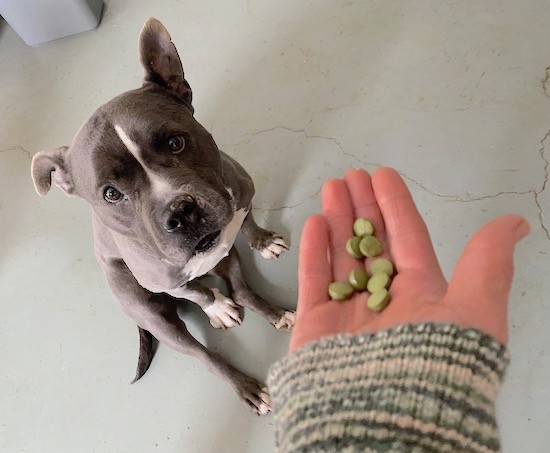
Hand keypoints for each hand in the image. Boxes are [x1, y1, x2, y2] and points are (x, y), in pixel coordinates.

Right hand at [289, 168, 529, 352]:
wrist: (387, 418)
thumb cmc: (435, 361)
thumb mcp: (474, 310)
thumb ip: (488, 263)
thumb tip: (516, 223)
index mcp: (422, 296)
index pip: (408, 239)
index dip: (396, 205)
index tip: (382, 175)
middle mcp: (384, 303)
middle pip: (371, 243)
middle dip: (362, 207)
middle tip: (350, 176)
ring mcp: (348, 315)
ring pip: (341, 257)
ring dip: (336, 221)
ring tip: (332, 189)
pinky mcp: (318, 329)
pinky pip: (314, 282)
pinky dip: (314, 253)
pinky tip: (315, 223)